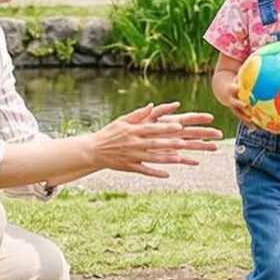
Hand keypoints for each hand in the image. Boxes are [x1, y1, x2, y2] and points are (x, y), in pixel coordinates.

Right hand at [88, 102, 220, 176]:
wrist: (94, 150)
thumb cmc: (110, 133)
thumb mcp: (122, 120)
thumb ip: (138, 114)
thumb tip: (153, 106)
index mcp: (132, 131)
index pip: (152, 128)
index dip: (166, 127)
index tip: (179, 126)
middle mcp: (133, 144)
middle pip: (155, 143)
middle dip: (170, 143)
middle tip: (185, 142)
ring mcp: (132, 156)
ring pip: (152, 158)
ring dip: (166, 159)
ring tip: (179, 159)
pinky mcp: (130, 167)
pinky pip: (145, 171)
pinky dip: (156, 173)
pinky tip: (167, 174)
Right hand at [213, 70, 270, 132]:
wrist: (223, 89)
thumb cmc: (236, 79)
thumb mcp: (240, 72)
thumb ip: (250, 68)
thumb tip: (262, 58)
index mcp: (232, 88)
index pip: (232, 86)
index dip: (235, 86)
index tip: (238, 87)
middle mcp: (232, 98)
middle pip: (235, 101)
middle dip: (240, 104)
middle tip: (246, 106)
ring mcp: (234, 106)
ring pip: (238, 113)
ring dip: (244, 118)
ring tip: (252, 123)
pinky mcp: (237, 111)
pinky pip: (243, 118)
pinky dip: (248, 123)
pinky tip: (255, 129)